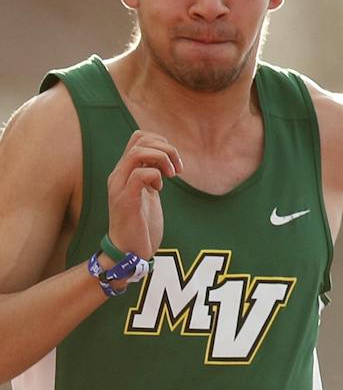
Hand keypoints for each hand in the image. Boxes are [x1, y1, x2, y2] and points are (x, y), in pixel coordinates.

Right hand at [106, 130, 178, 258]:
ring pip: (137, 153)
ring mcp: (119, 187)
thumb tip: (164, 160)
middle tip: (177, 170)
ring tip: (171, 175)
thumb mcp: (148, 193)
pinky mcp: (126, 201)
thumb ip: (151, 176)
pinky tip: (160, 190)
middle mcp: (118, 175)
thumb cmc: (141, 224)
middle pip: (140, 140)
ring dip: (162, 159)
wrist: (129, 251)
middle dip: (167, 149)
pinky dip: (156, 176)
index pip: (138, 138)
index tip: (173, 162)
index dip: (161, 142)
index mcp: (124, 171)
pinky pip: (141, 175)